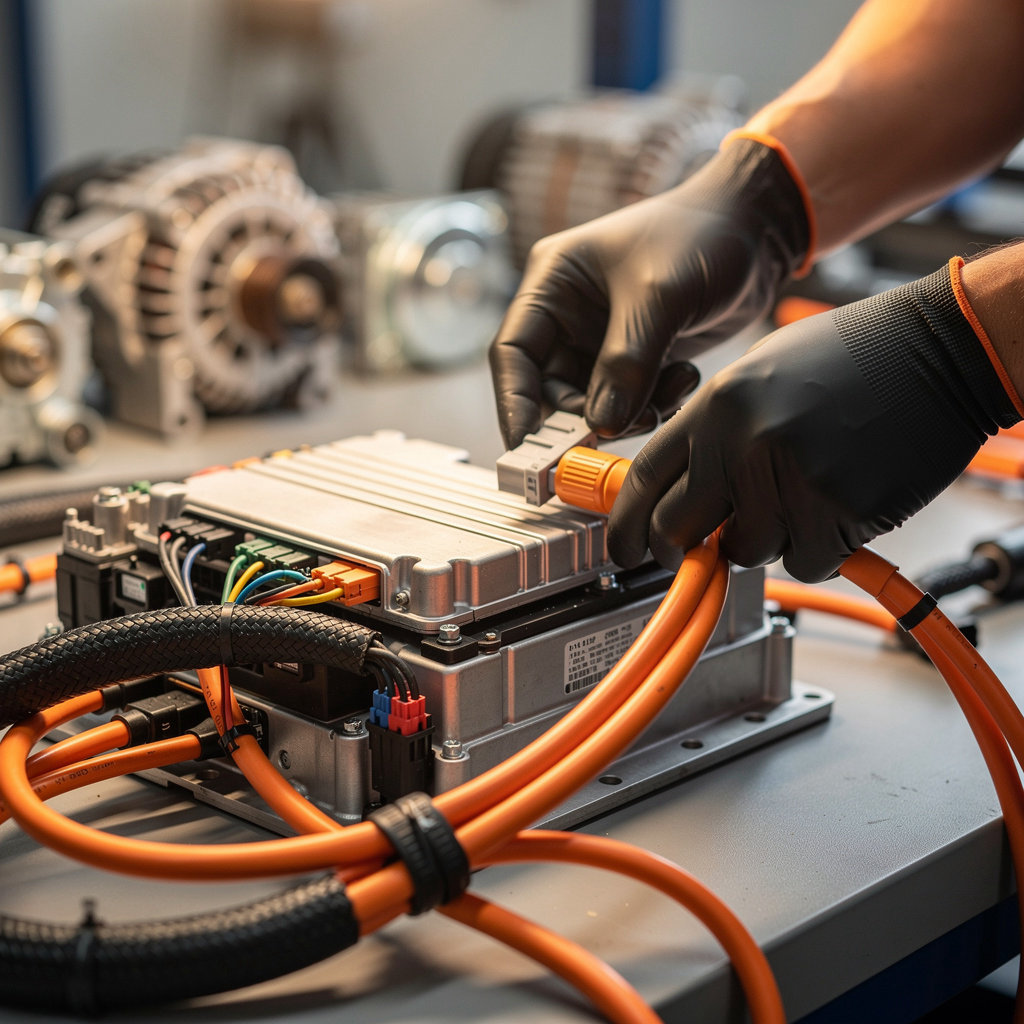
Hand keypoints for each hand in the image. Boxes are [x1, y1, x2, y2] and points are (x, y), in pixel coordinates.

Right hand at [489, 135, 810, 448]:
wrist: (759, 228)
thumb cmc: (702, 234)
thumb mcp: (659, 295)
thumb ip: (627, 362)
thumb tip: (601, 425)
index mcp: (553, 282)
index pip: (512, 351)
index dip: (513, 402)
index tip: (528, 446)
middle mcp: (568, 314)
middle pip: (550, 388)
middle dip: (583, 416)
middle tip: (619, 431)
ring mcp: (601, 339)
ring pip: (592, 403)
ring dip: (626, 414)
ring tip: (666, 398)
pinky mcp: (636, 358)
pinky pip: (628, 401)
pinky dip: (652, 404)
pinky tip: (683, 381)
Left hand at [607, 263, 1021, 582]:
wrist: (935, 349)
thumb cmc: (849, 358)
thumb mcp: (757, 375)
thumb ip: (711, 433)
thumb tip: (677, 493)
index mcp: (717, 407)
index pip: (643, 480)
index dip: (626, 524)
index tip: (623, 548)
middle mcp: (744, 443)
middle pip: (676, 531)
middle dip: (678, 552)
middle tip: (693, 552)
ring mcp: (790, 479)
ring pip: (747, 551)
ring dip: (766, 538)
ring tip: (802, 491)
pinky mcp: (837, 511)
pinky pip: (803, 561)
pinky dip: (817, 548)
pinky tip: (837, 505)